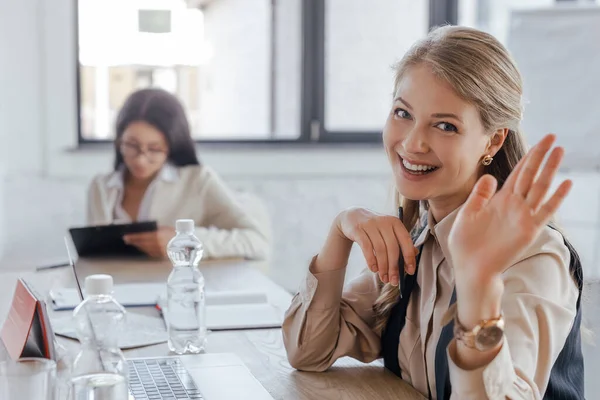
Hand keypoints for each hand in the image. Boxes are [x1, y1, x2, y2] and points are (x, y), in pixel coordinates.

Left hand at [123, 226, 175, 258]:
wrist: (187, 245)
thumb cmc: (178, 235)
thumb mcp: (167, 229)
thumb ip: (156, 230)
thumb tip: (146, 231)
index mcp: (157, 236)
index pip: (141, 237)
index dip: (133, 237)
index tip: (126, 237)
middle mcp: (156, 245)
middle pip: (142, 244)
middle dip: (134, 242)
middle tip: (127, 240)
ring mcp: (159, 252)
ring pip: (145, 249)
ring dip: (139, 246)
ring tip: (134, 243)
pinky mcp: (161, 256)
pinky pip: (151, 253)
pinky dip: (146, 250)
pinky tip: (144, 248)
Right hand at [335, 207, 416, 285]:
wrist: (353, 217)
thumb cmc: (375, 227)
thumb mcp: (389, 231)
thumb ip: (401, 242)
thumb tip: (414, 254)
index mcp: (395, 222)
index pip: (406, 240)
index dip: (409, 257)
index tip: (410, 271)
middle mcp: (384, 222)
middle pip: (392, 247)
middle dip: (394, 267)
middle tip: (394, 281)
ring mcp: (370, 225)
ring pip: (380, 249)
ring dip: (383, 267)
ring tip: (384, 278)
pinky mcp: (358, 230)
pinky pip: (367, 248)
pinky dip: (371, 260)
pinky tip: (373, 269)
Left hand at [448, 133, 572, 283]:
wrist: (470, 268)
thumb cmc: (466, 244)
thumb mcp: (467, 213)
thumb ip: (479, 195)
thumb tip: (490, 176)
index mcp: (499, 200)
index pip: (517, 173)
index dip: (528, 157)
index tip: (539, 140)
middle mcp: (514, 205)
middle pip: (531, 175)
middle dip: (541, 156)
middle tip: (553, 136)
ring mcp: (523, 217)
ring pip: (539, 188)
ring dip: (550, 170)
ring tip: (560, 151)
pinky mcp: (527, 230)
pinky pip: (544, 212)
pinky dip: (555, 198)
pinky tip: (565, 184)